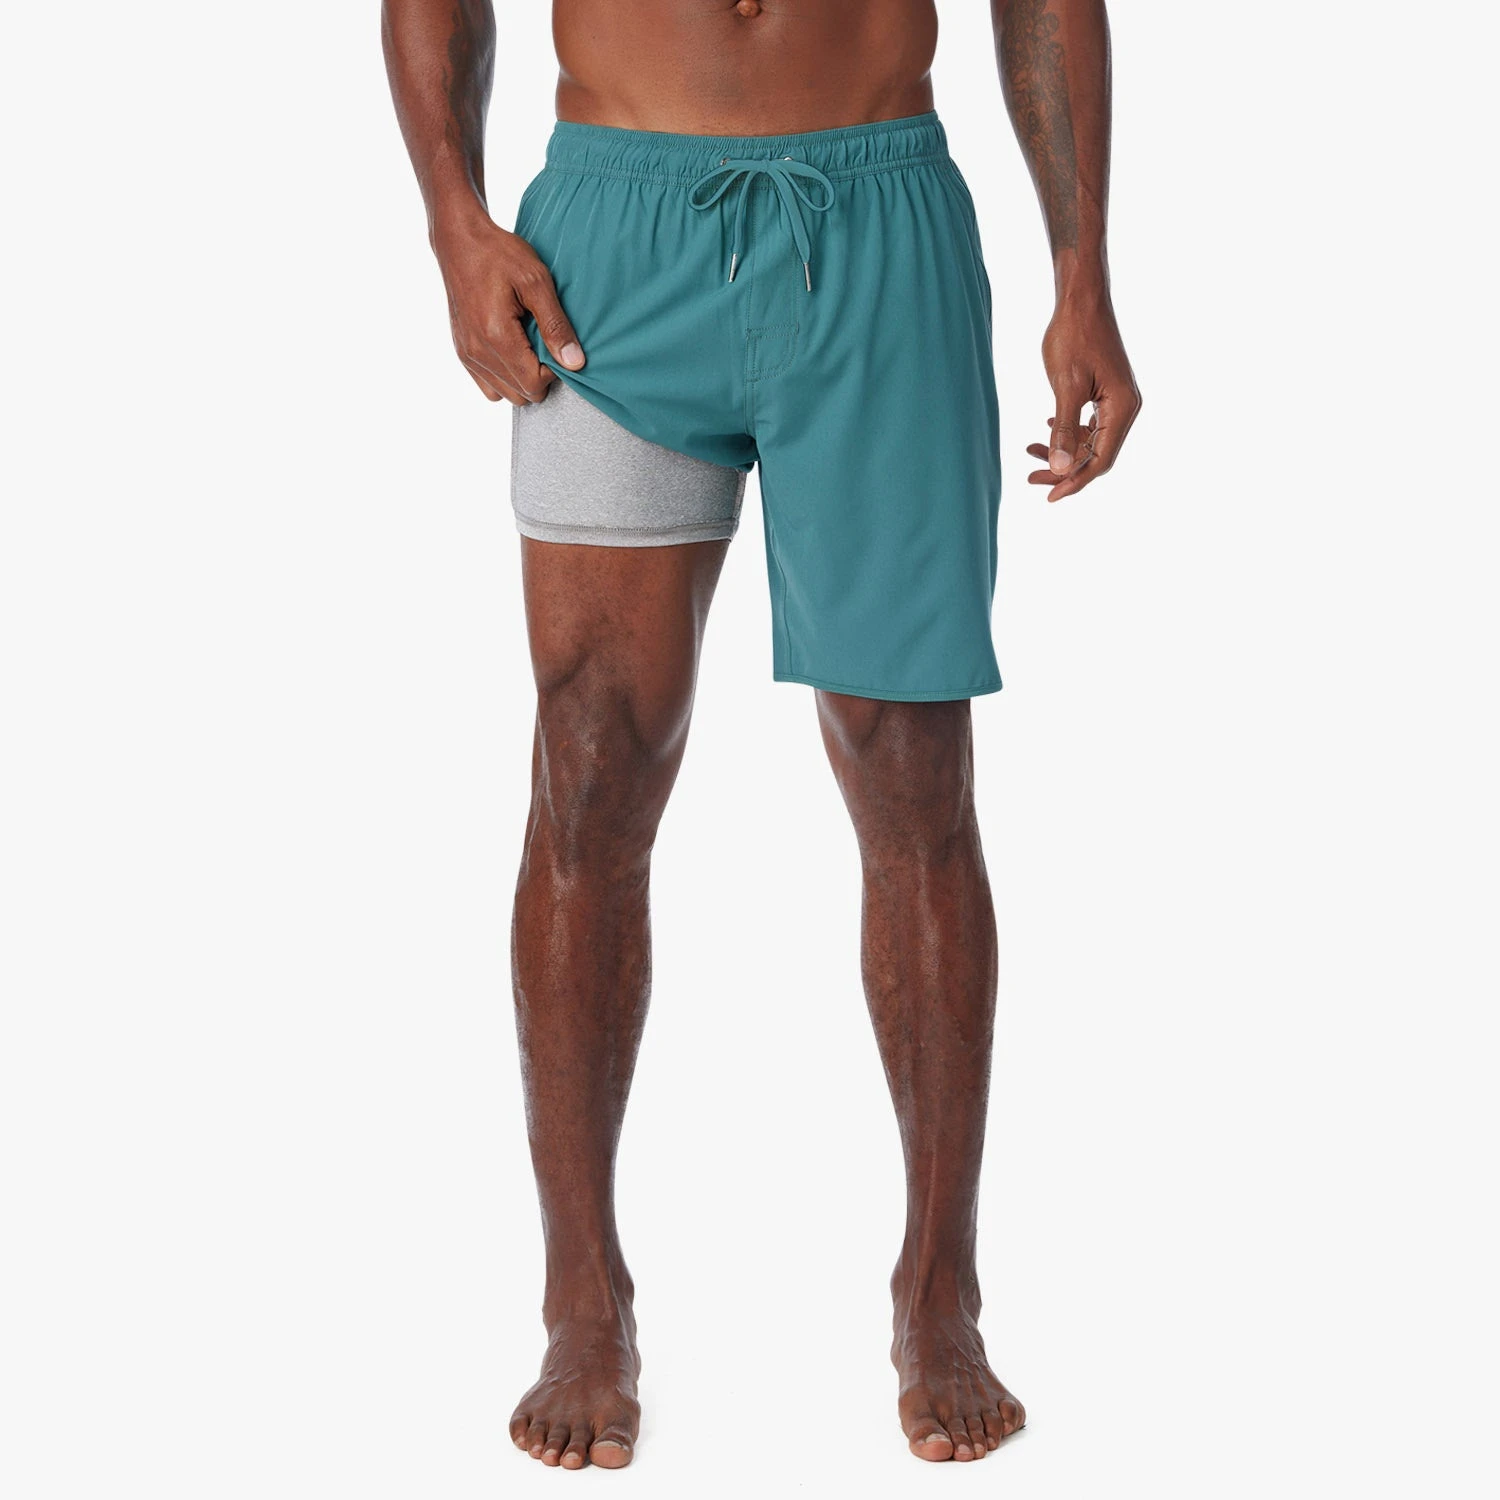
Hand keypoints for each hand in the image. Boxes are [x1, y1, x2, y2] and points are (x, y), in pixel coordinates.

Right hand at [431, 214, 583, 404]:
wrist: (460, 241)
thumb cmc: (499, 254)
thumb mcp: (536, 281)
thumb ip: (556, 325)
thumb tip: (575, 363)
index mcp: (496, 336)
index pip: (534, 384)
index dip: (553, 371)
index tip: (555, 344)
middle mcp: (477, 352)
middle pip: (522, 394)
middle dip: (539, 376)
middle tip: (543, 343)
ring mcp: (466, 354)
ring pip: (505, 394)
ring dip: (522, 378)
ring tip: (527, 346)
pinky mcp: (461, 352)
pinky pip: (488, 386)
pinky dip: (504, 378)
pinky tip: (512, 352)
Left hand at [1026, 296, 1140, 501]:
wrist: (1081, 299)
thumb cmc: (1074, 336)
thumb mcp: (1065, 386)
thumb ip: (1064, 432)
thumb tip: (1060, 470)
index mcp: (1122, 408)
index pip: (1101, 460)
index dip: (1075, 482)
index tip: (1049, 496)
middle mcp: (1126, 407)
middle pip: (1096, 455)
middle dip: (1064, 469)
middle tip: (1031, 478)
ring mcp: (1117, 399)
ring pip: (1091, 441)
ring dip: (1063, 451)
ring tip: (1030, 452)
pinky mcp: (1106, 391)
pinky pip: (1089, 423)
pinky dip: (1069, 431)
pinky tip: (1047, 429)